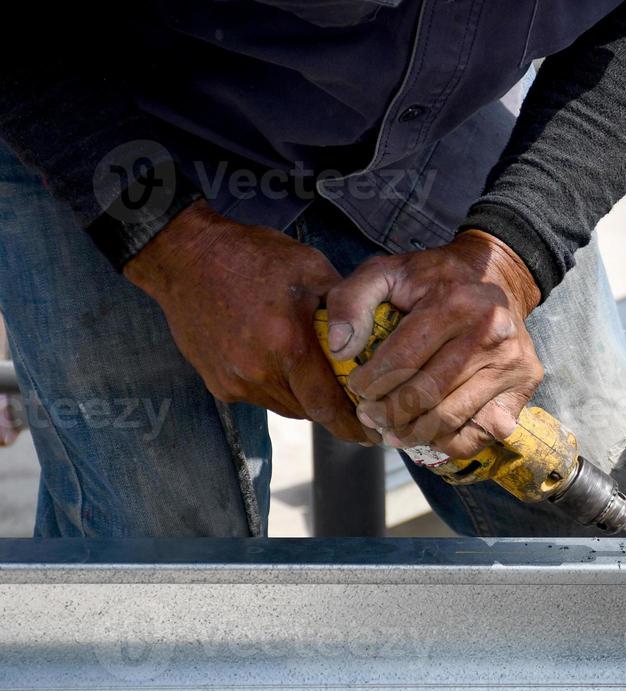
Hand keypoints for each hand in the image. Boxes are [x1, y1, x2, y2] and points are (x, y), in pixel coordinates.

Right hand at [123, 201, 372, 442]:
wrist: (184, 256)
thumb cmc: (253, 256)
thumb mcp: (311, 269)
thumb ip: (347, 308)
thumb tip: (376, 341)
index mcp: (288, 345)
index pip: (328, 405)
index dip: (354, 424)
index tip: (375, 434)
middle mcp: (258, 372)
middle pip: (309, 411)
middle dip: (335, 412)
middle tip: (359, 407)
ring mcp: (234, 381)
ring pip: (286, 406)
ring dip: (306, 398)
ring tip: (322, 380)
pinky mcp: (217, 384)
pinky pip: (261, 397)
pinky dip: (279, 388)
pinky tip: (282, 363)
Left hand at [325, 230, 543, 458]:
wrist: (499, 274)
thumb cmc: (436, 279)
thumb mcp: (387, 271)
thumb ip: (352, 301)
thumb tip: (341, 349)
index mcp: (454, 303)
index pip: (402, 359)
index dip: (371, 383)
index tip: (356, 389)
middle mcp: (489, 333)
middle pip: (426, 393)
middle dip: (388, 413)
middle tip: (370, 416)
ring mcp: (510, 362)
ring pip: (450, 417)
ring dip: (413, 432)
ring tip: (392, 431)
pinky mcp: (523, 384)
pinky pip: (481, 431)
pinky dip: (449, 443)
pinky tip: (428, 434)